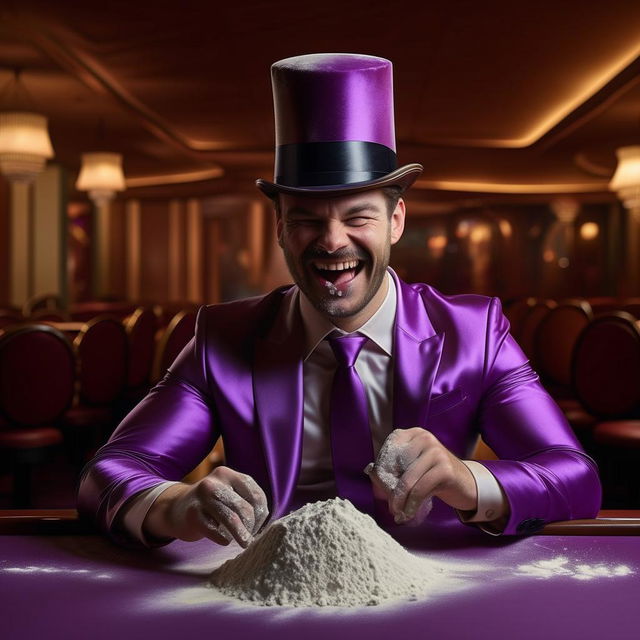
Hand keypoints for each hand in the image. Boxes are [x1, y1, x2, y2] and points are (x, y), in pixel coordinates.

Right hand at [143, 466, 268, 547]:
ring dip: (241, 535)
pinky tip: (224, 540)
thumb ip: (244, 499)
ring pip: (231, 519)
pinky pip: (215, 531)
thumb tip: (266, 520)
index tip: (258, 526)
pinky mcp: (192, 515)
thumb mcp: (227, 493)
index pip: (255, 494)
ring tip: (244, 543)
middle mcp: (214, 482)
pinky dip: (224, 539)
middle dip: (252, 526)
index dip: (262, 513)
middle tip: (250, 537)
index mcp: (227, 474)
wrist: (175, 508)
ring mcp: (202, 497)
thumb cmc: (209, 504)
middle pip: (244, 508)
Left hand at [365, 428, 476, 523]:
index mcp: (414, 433)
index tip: (382, 487)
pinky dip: (412, 505)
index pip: (389, 449)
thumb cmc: (434, 474)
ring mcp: (436, 452)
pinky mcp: (445, 469)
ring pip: (407, 480)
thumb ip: (397, 466)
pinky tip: (409, 513)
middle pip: (397, 466)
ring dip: (400, 501)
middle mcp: (425, 438)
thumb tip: (372, 474)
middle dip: (391, 489)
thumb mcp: (415, 465)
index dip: (383, 469)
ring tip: (398, 512)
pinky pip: (420, 490)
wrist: (466, 483)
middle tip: (391, 505)